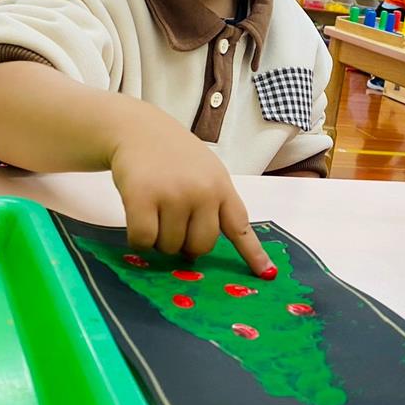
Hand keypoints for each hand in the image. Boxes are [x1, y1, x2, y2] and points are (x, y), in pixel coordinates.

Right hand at [109, 114, 274, 276]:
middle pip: (200, 247)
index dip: (253, 254)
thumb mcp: (207, 172)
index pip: (240, 226)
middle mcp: (202, 191)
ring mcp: (173, 194)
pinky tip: (138, 217)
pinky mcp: (142, 197)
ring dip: (160, 239)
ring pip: (169, 246)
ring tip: (155, 211)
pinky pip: (144, 240)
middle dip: (185, 244)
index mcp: (221, 186)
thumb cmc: (174, 156)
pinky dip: (139, 239)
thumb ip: (213, 205)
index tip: (265, 274)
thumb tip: (197, 252)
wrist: (139, 129)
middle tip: (173, 223)